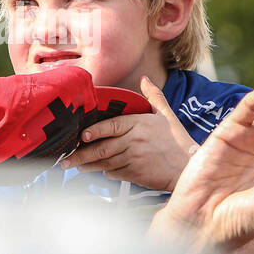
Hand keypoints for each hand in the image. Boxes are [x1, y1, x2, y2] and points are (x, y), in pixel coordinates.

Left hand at [60, 76, 198, 191]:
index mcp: (139, 124)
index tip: (82, 135)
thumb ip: (153, 96)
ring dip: (88, 165)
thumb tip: (145, 78)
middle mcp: (134, 142)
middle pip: (102, 148)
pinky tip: (100, 172)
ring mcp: (133, 159)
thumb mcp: (167, 115)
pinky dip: (106, 173)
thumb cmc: (178, 141)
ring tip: (75, 166)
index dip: (95, 131)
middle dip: (81, 155)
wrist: (188, 167)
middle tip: (65, 159)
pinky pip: (114, 174)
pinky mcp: (135, 174)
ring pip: (105, 163)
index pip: (111, 126)